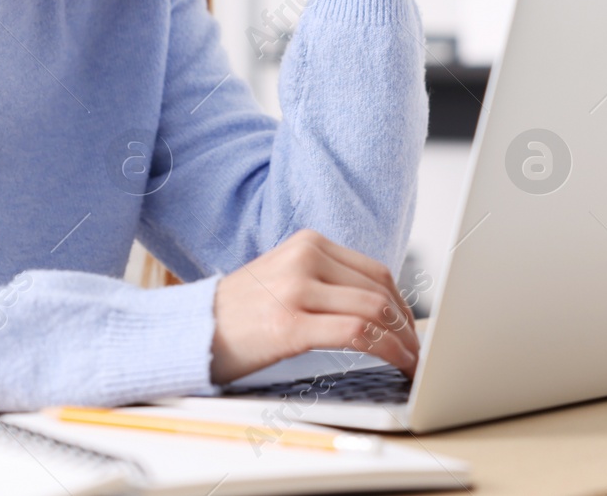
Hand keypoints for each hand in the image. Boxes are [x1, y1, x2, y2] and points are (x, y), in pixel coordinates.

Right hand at [209, 229, 418, 384]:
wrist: (189, 331)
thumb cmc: (239, 313)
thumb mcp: (284, 278)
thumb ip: (326, 282)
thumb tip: (380, 308)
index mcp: (307, 242)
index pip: (375, 271)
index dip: (403, 304)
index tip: (411, 329)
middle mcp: (304, 257)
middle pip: (380, 290)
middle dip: (407, 326)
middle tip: (418, 352)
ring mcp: (296, 288)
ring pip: (374, 310)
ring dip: (403, 341)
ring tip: (410, 363)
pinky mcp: (289, 324)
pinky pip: (356, 333)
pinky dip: (387, 350)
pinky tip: (396, 365)